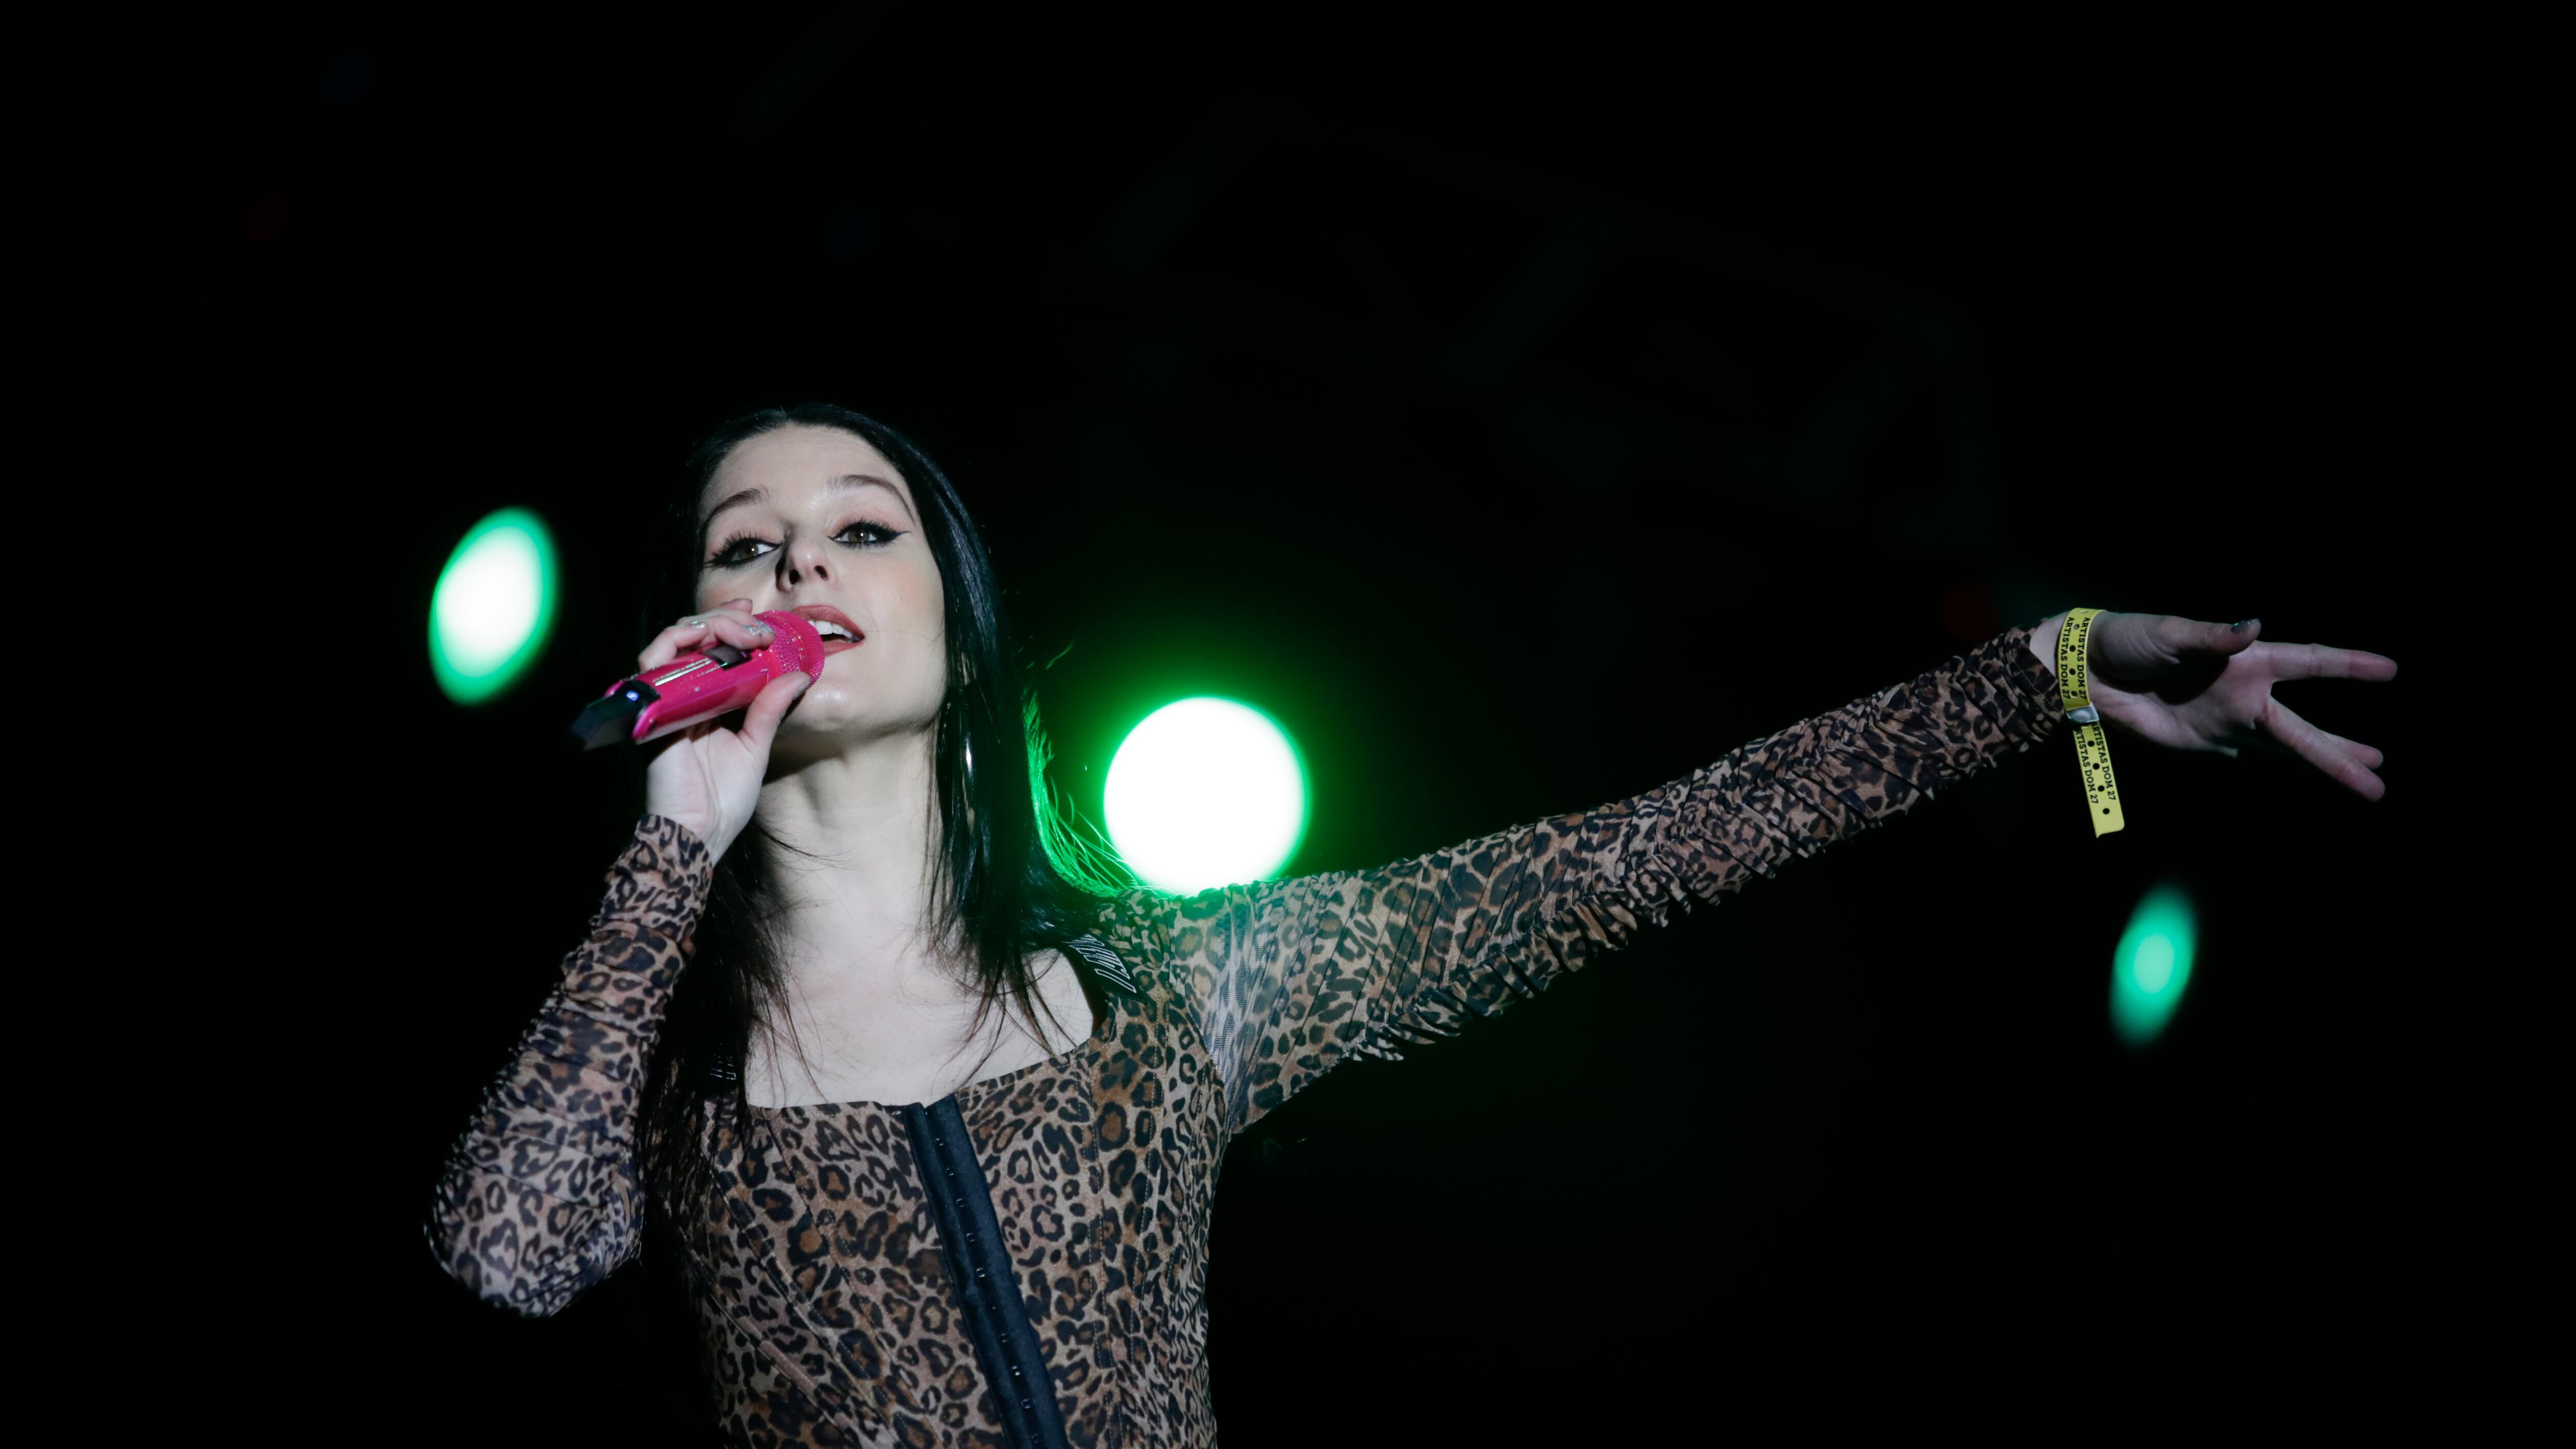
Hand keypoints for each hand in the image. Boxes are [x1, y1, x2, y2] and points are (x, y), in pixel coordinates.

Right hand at [638, 600, 810, 860]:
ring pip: (671, 641)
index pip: (712, 648)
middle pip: (692, 636)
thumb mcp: (756, 746)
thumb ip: (770, 709)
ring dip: (705, 625)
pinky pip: (651, 666)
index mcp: (706, 701)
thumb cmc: (724, 798)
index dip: (731, 624)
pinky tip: (702, 639)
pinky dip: (674, 644)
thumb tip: (799, 675)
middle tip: (757, 626)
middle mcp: (682, 695)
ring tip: (740, 630)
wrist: (700, 833)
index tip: (760, 619)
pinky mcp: (650, 710)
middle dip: (724, 620)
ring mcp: (663, 700)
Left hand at [2033, 613, 2397, 799]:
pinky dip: (2280, 771)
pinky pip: (2250, 761)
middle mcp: (2245, 693)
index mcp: (2246, 660)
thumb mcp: (2170, 634)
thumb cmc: (2130, 640)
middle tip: (2380, 770)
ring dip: (2323, 765)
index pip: (2308, 661)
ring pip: (2286, 750)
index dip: (2348, 665)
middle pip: (2302, 728)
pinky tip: (2307, 778)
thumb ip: (2213, 635)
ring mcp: (2228, 721)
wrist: (2089, 671)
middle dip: (2339, 752)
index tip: (2390, 669)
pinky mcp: (2204, 743)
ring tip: (2367, 780)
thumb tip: (2252, 624)